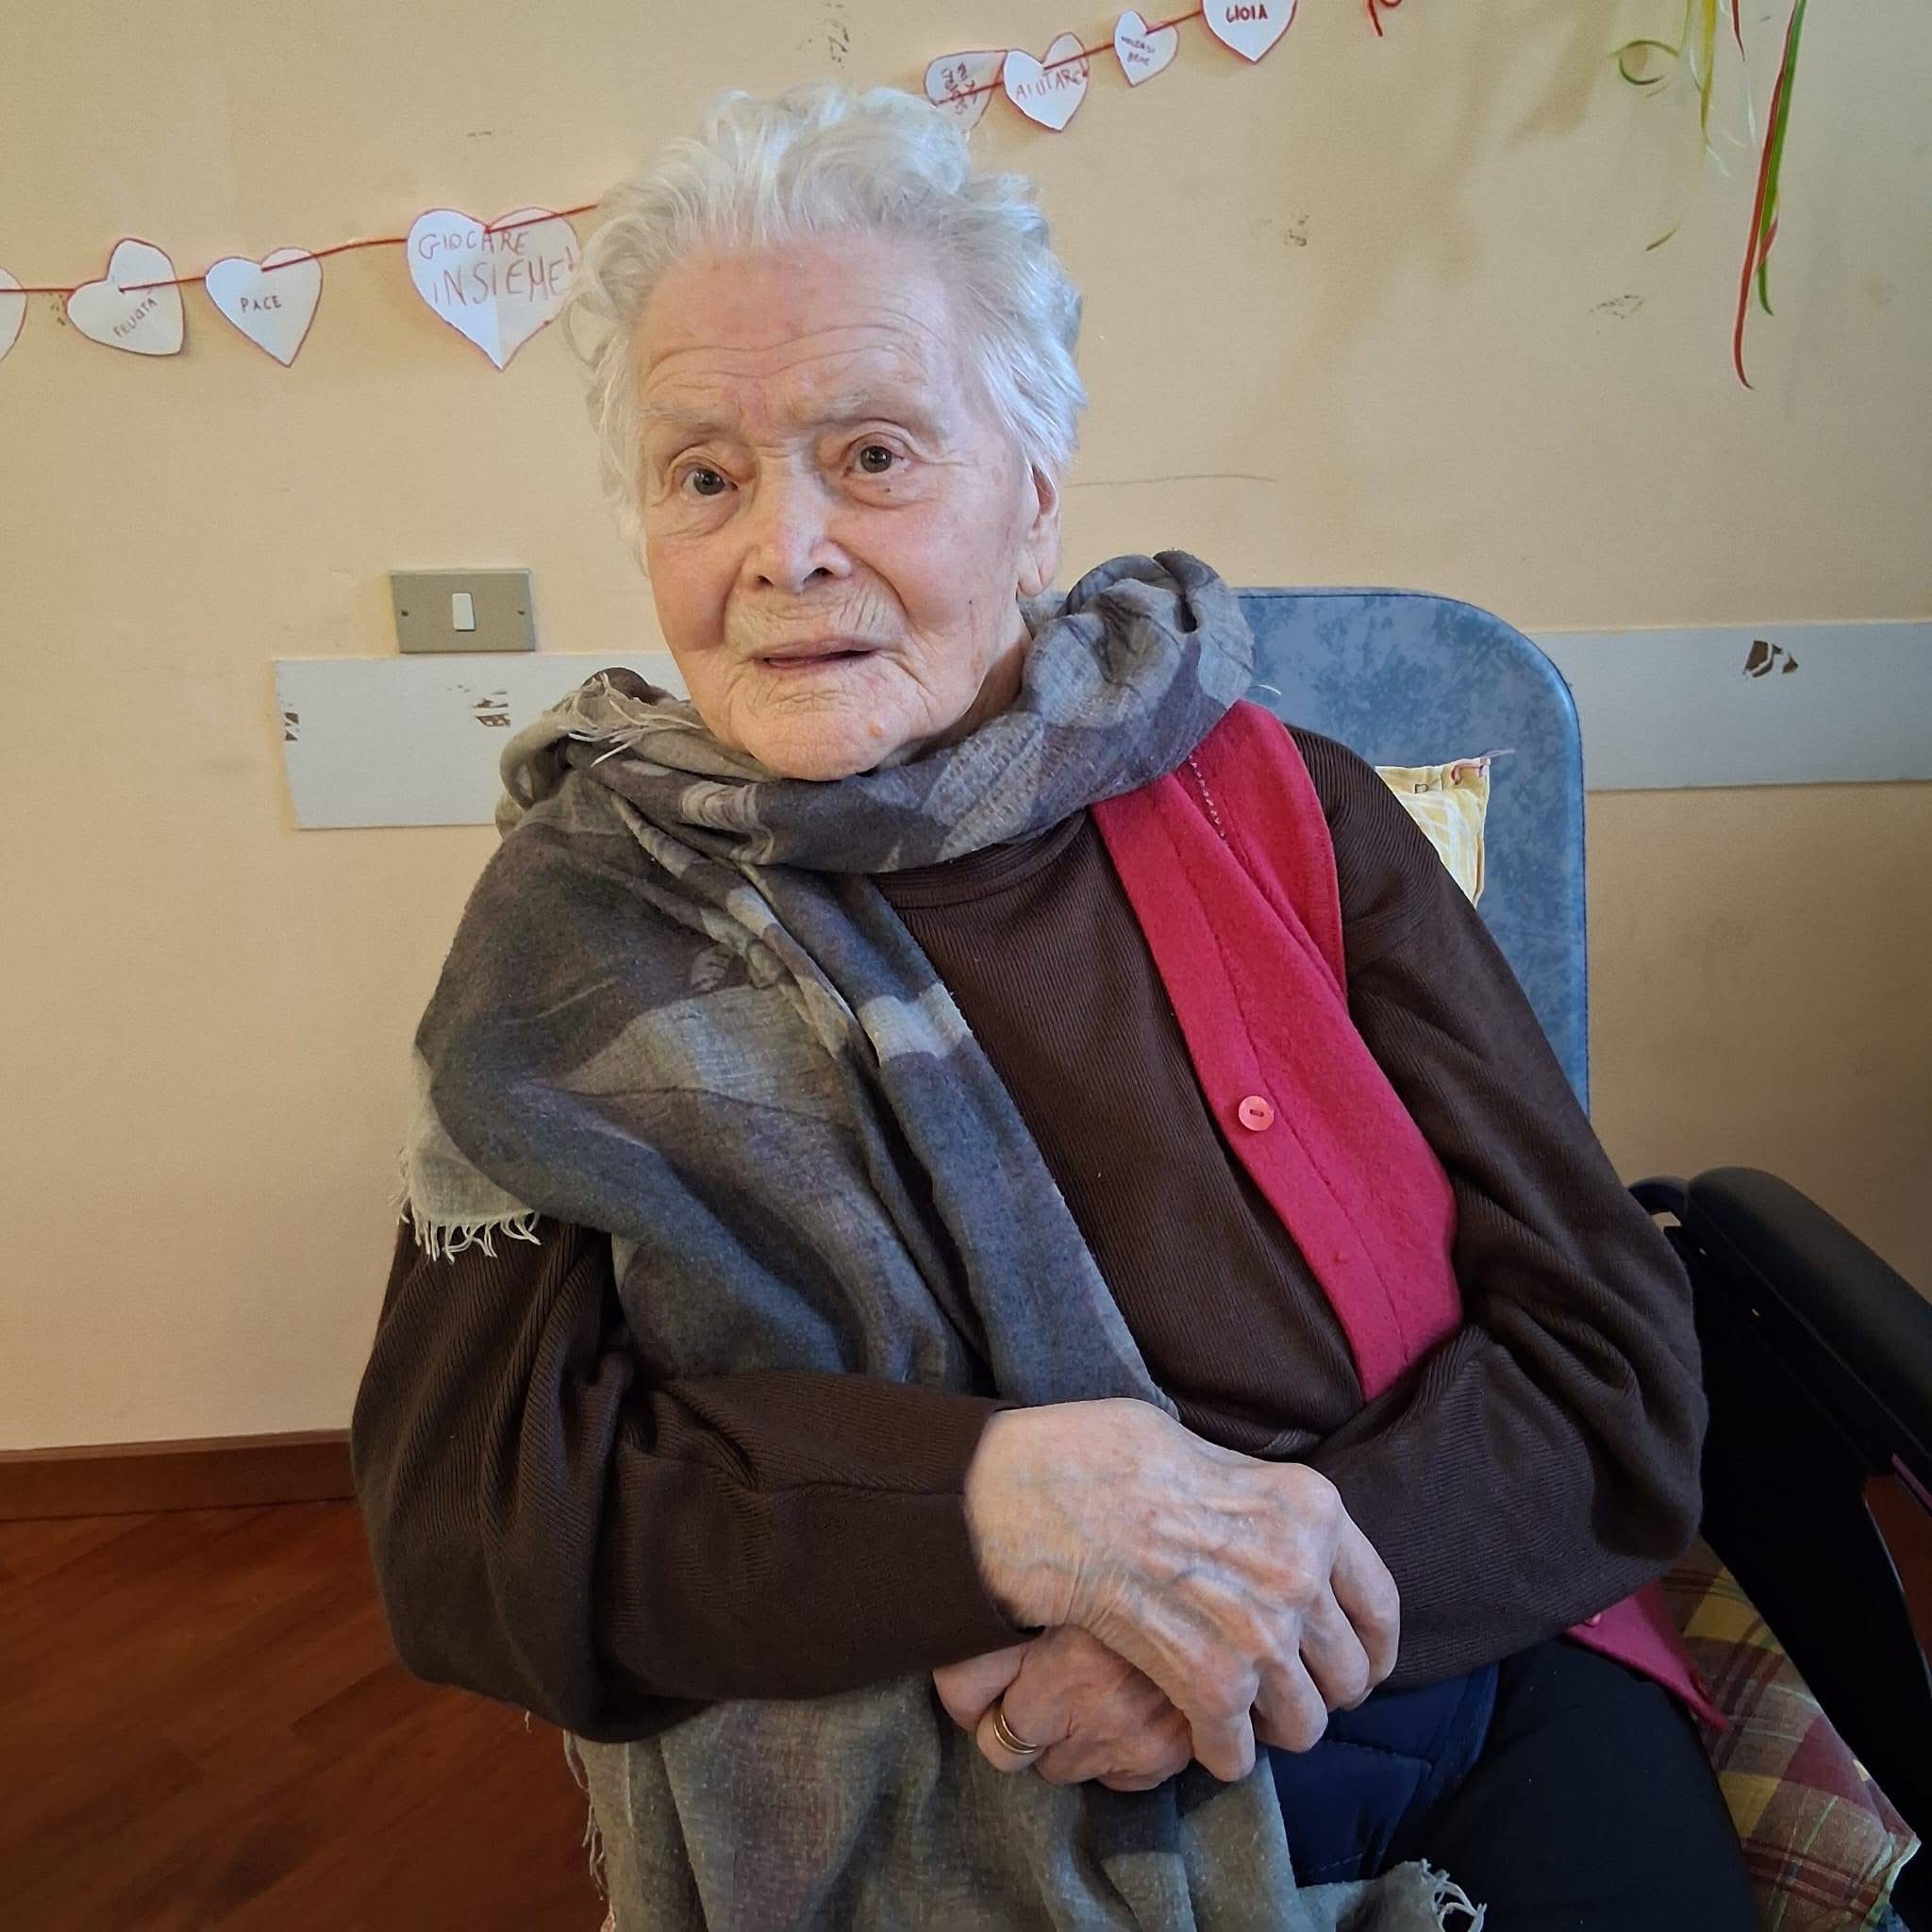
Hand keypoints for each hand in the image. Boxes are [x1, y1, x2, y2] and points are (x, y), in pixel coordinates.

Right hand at [962, 1399, 1398, 1781]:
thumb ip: (1271, 1515)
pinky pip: (1238, 1753)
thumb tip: (1284, 1551)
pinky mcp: (1212, 1683)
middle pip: (1348, 1676)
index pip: (1380, 1607)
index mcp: (1315, 1511)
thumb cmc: (1124, 1462)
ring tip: (1239, 1710)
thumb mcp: (1225, 1459)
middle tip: (1280, 1689)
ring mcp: (1262, 1634)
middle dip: (1316, 1690)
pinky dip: (1219, 1752)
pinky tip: (1198, 1730)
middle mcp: (1302, 1574)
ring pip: (1304, 1725)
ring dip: (1271, 1727)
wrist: (1057, 1494)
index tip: (1356, 1667)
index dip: (1371, 1649)